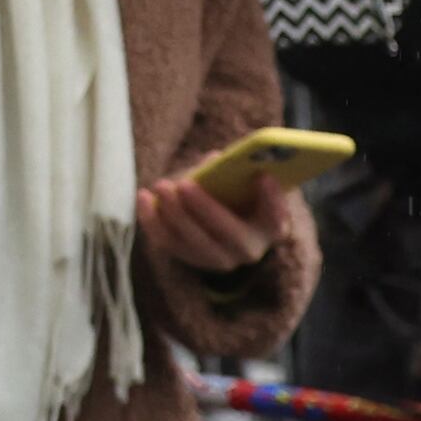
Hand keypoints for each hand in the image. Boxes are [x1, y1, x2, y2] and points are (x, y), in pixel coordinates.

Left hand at [133, 169, 278, 281]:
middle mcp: (247, 251)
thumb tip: (213, 160)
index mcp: (270, 229)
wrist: (223, 225)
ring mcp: (218, 259)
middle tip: (184, 184)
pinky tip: (143, 197)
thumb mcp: (245, 182)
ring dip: (174, 214)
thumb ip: (235, 171)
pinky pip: (169, 244)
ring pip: (195, 243)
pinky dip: (152, 221)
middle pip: (228, 234)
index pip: (277, 220)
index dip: (273, 200)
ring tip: (161, 187)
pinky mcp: (190, 259)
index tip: (264, 176)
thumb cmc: (238, 194)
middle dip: (204, 208)